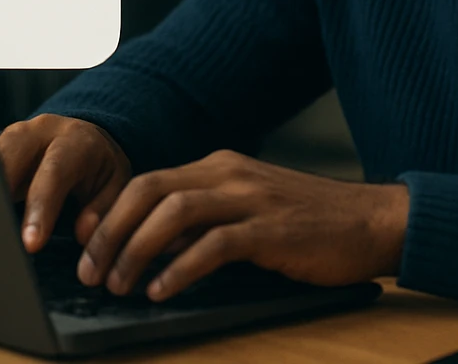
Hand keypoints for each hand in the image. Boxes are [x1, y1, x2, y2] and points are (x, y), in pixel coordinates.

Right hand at [0, 114, 131, 252]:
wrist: (85, 137)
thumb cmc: (99, 167)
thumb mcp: (115, 184)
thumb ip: (103, 208)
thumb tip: (83, 233)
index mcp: (76, 140)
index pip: (55, 171)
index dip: (41, 207)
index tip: (31, 243)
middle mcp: (41, 131)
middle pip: (11, 154)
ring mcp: (14, 134)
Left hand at [75, 149, 407, 301]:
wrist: (372, 221)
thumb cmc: (309, 224)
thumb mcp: (248, 211)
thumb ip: (204, 223)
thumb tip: (152, 250)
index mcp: (219, 166)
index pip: (148, 182)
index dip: (110, 214)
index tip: (85, 248)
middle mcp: (230, 174)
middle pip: (149, 190)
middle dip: (111, 232)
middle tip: (90, 271)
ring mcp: (251, 198)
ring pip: (174, 212)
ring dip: (137, 250)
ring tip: (119, 285)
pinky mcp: (272, 229)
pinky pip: (214, 244)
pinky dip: (181, 268)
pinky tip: (162, 291)